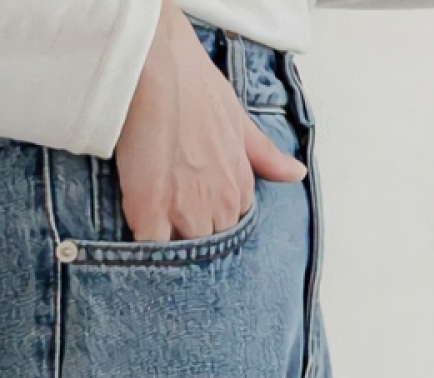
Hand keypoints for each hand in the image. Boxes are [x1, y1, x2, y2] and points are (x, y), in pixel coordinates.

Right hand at [115, 0, 306, 241]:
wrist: (158, 69)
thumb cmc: (195, 87)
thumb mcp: (239, 121)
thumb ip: (266, 156)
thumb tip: (297, 174)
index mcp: (239, 187)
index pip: (230, 225)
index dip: (209, 221)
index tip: (192, 212)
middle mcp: (218, 205)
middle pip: (206, 242)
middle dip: (189, 236)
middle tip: (167, 221)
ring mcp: (185, 212)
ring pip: (181, 252)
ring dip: (166, 247)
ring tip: (150, 231)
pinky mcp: (150, 214)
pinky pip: (150, 249)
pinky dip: (142, 250)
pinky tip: (135, 236)